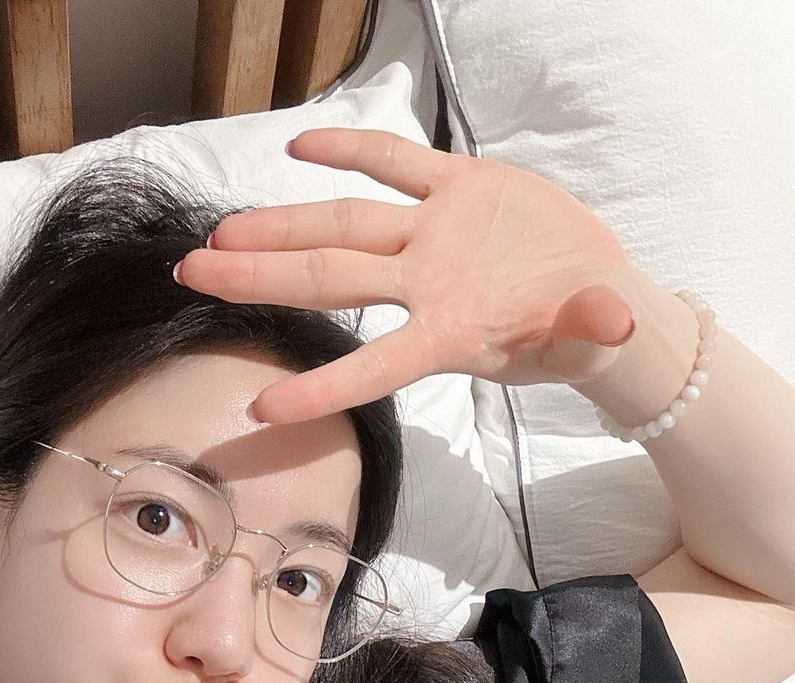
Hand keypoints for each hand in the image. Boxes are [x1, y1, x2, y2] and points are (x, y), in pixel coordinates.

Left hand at [172, 128, 646, 424]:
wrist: (600, 295)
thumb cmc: (587, 333)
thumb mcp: (595, 337)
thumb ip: (594, 328)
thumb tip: (617, 323)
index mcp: (452, 332)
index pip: (374, 368)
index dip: (320, 389)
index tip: (259, 409)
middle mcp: (426, 284)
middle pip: (328, 277)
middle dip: (259, 277)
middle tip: (191, 276)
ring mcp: (434, 236)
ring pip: (342, 226)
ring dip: (279, 227)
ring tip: (218, 233)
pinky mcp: (455, 189)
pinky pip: (393, 162)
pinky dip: (350, 150)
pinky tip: (297, 148)